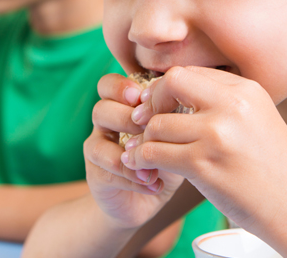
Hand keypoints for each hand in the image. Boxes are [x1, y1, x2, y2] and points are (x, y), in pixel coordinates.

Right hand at [84, 73, 183, 230]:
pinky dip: (133, 177)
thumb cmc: (165, 160)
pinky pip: (108, 171)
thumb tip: (189, 104)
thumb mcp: (174, 136)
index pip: (109, 85)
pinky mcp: (97, 176)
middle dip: (127, 118)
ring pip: (98, 144)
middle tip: (150, 130)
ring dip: (128, 149)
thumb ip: (175, 118)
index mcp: (121, 107)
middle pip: (101, 109)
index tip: (143, 98)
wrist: (146, 202)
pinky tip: (155, 184)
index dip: (121, 87)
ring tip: (154, 163)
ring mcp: (98, 150)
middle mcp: (105, 125)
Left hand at [120, 66, 286, 228]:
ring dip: (145, 139)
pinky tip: (142, 165)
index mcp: (246, 90)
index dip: (168, 89)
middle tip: (145, 121)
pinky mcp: (203, 164)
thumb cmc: (275, 168)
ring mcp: (217, 134)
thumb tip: (177, 91)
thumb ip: (224, 104)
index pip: (191, 72)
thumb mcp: (257, 120)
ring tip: (143, 151)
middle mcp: (232, 106)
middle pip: (171, 82)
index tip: (160, 106)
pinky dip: (142, 159)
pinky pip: (154, 153)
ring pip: (157, 123)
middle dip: (152, 101)